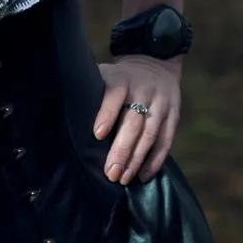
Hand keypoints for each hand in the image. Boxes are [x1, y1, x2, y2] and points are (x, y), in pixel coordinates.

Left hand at [94, 55, 181, 183]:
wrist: (155, 63)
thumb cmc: (120, 78)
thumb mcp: (105, 75)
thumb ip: (92, 92)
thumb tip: (68, 119)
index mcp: (123, 79)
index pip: (115, 95)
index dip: (107, 114)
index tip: (98, 134)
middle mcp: (144, 91)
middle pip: (134, 122)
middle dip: (122, 149)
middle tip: (110, 172)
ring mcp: (161, 103)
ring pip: (150, 134)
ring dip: (137, 159)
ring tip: (124, 178)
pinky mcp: (174, 115)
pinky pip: (166, 140)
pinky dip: (155, 160)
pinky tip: (143, 175)